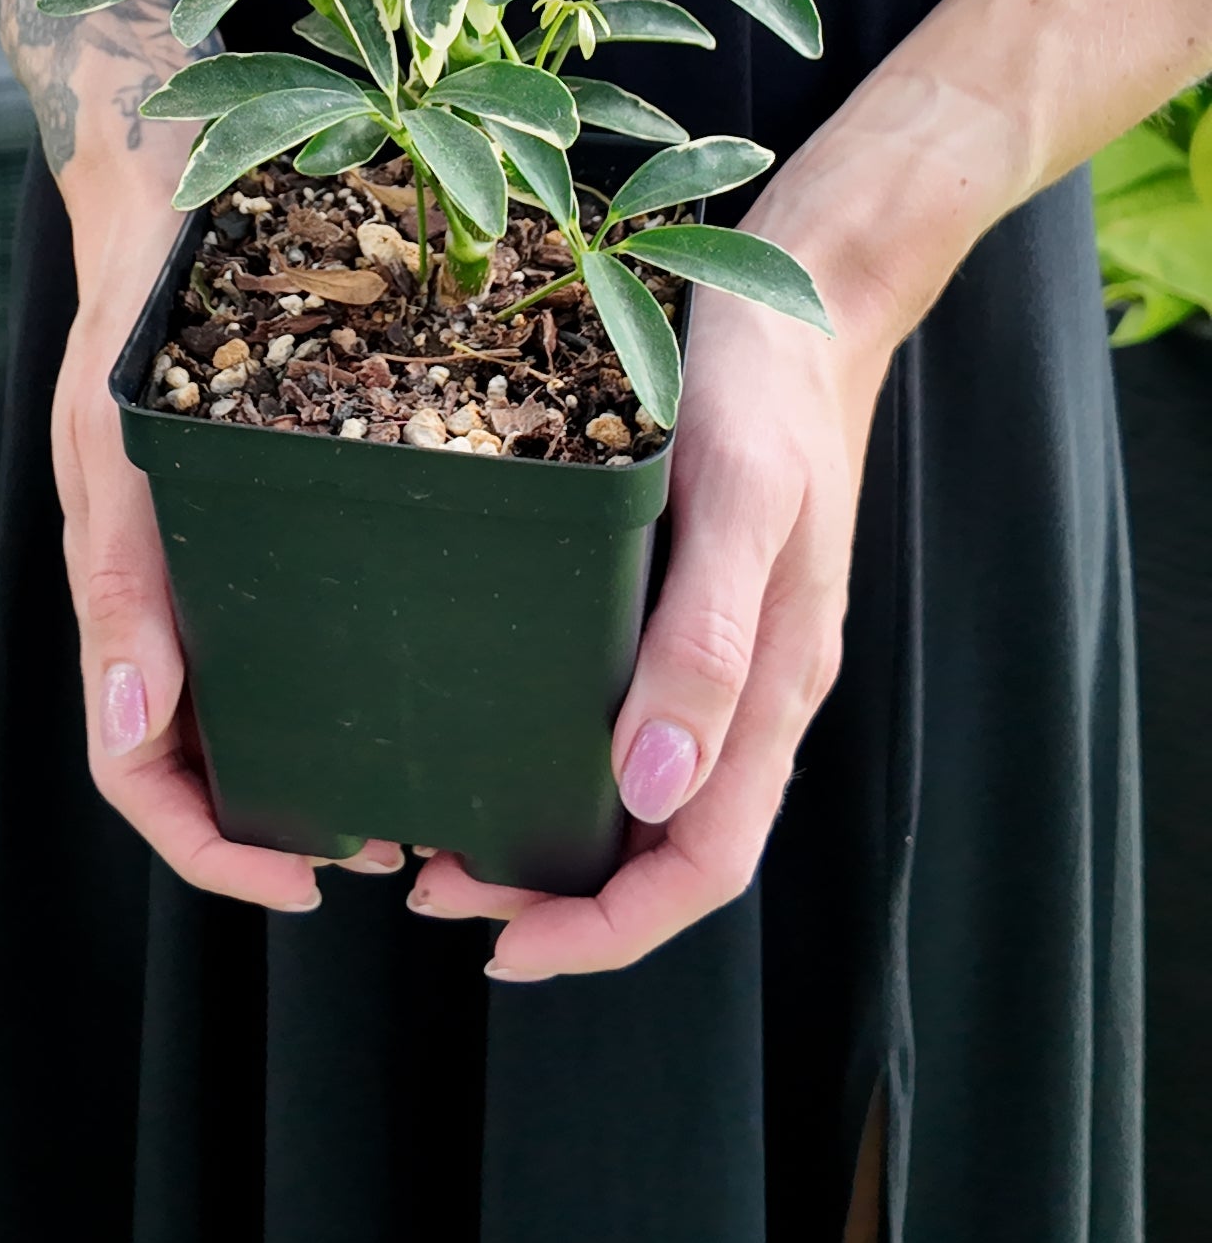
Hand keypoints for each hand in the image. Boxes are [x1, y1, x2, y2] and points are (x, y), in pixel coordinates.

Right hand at [52, 154, 400, 907]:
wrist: (173, 203)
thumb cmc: (131, 322)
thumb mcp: (113, 441)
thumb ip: (119, 576)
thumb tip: (132, 724)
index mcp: (119, 602)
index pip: (142, 775)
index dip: (214, 853)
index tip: (309, 882)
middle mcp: (170, 602)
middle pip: (207, 765)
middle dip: (285, 831)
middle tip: (397, 844)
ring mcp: (217, 568)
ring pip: (258, 708)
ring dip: (324, 763)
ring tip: (426, 778)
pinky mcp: (268, 522)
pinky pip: (303, 624)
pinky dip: (352, 672)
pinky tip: (431, 663)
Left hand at [407, 224, 897, 976]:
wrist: (808, 296)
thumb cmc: (766, 389)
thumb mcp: (737, 500)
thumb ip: (705, 642)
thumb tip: (652, 794)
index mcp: (776, 685)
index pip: (703, 865)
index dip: (606, 930)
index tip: (502, 946)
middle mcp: (755, 689)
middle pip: (669, 851)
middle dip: (560, 899)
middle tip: (434, 884)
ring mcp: (731, 651)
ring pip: (652, 797)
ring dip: (560, 839)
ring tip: (448, 833)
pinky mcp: (701, 606)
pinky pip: (642, 721)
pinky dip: (571, 761)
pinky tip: (502, 731)